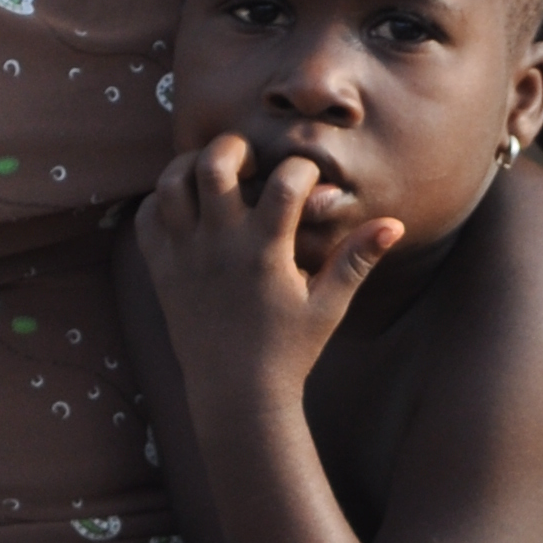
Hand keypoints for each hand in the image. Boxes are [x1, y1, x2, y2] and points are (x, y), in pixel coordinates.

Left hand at [136, 137, 403, 393]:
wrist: (236, 394)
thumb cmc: (288, 351)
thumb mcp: (328, 306)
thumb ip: (356, 260)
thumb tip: (394, 223)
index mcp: (265, 252)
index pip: (285, 181)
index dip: (302, 169)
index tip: (307, 182)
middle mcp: (220, 246)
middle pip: (214, 163)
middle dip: (235, 148)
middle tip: (250, 162)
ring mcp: (185, 255)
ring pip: (172, 181)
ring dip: (192, 166)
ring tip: (214, 176)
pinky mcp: (161, 269)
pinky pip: (148, 215)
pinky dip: (163, 201)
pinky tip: (188, 210)